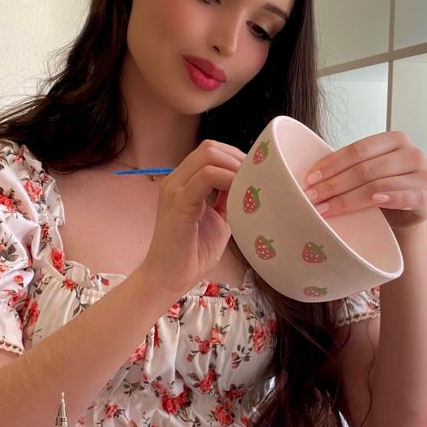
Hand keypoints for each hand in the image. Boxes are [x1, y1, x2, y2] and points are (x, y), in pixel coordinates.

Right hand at [139, 140, 244, 296]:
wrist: (169, 278)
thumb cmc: (192, 253)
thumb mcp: (219, 220)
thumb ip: (229, 200)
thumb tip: (250, 185)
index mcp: (184, 182)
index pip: (211, 152)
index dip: (236, 157)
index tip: (256, 174)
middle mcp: (176, 180)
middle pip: (210, 148)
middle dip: (238, 158)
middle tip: (257, 178)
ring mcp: (175, 189)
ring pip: (208, 156)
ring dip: (235, 166)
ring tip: (251, 185)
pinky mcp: (178, 202)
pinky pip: (206, 177)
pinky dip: (228, 179)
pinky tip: (241, 193)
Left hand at [304, 131, 426, 229]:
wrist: (407, 215)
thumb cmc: (383, 190)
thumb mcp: (368, 172)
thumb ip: (349, 167)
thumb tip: (310, 176)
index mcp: (394, 140)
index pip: (358, 150)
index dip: (332, 164)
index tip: (310, 179)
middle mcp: (411, 153)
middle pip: (365, 169)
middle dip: (334, 185)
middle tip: (312, 197)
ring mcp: (422, 174)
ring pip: (379, 185)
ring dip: (347, 199)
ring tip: (325, 209)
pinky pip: (407, 197)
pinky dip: (390, 198)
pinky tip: (375, 202)